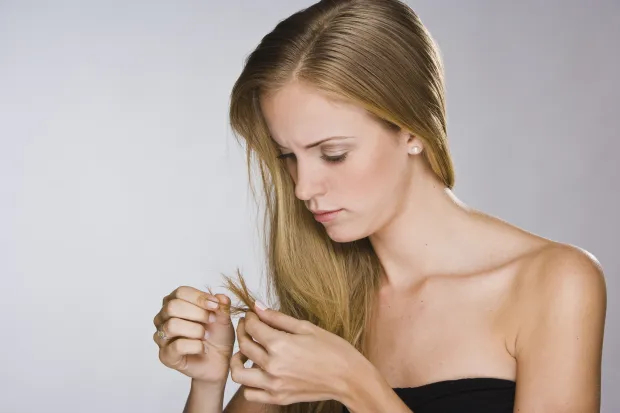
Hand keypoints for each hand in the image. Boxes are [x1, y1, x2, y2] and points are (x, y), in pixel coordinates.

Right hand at [153, 286, 234, 383]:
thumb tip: (221, 297)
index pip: (180, 292)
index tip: (216, 305)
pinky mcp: (165, 356)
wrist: (220, 361)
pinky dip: (196, 346)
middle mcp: (163, 318)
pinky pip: (177, 346)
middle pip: (172, 307)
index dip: (199, 297)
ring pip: (172, 325)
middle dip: (197, 313)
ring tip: (207, 335)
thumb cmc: (217, 335)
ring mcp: (161, 337)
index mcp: (175, 303)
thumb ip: (222, 306)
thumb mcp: (223, 317)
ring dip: (196, 330)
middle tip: (212, 320)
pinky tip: (203, 348)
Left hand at [229, 303, 363, 404]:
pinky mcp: (278, 398)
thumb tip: (257, 306)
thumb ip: (278, 318)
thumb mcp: (306, 327)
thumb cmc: (333, 350)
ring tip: (247, 351)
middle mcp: (273, 366)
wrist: (350, 378)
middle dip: (243, 331)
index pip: (252, 327)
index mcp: (280, 344)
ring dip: (238, 359)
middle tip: (249, 326)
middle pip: (244, 345)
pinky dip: (248, 383)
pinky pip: (250, 393)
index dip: (249, 318)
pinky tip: (257, 372)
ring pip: (238, 373)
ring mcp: (274, 385)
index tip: (252, 315)